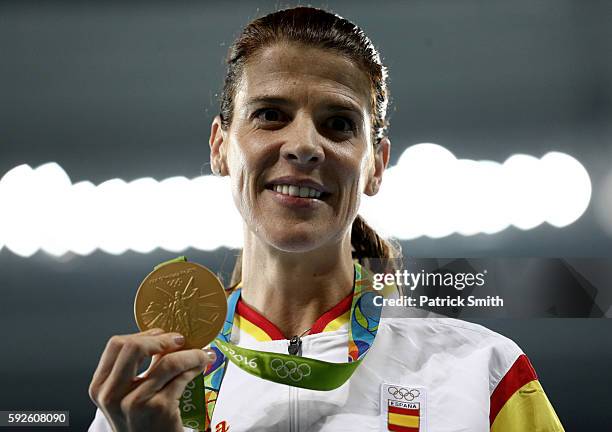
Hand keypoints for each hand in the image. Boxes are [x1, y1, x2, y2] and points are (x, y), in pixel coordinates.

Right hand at [88, 328, 215, 431]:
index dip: (143, 335)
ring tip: (200, 354)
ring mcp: (136, 402)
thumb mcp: (126, 396)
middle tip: (180, 339)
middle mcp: (113, 395)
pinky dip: (196, 366)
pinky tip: (201, 365)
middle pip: (134, 347)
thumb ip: (137, 369)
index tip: (161, 334)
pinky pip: (182, 376)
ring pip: (167, 362)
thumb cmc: (141, 423)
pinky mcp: (160, 408)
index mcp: (101, 387)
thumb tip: (165, 338)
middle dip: (163, 339)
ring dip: (190, 354)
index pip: (116, 345)